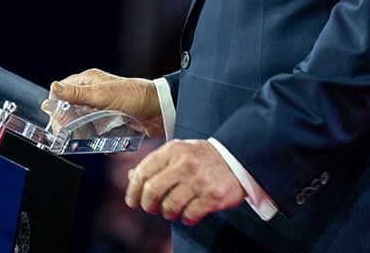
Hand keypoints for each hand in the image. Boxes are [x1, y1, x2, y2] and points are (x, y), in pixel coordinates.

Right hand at [48, 68, 164, 136]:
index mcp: (88, 81)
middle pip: (69, 109)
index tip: (58, 122)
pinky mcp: (110, 121)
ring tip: (82, 142)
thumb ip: (76, 94)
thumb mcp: (101, 95)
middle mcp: (93, 93)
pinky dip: (96, 140)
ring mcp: (101, 108)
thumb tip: (54, 88)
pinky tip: (99, 146)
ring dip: (81, 134)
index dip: (57, 107)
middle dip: (68, 124)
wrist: (159, 110)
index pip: (62, 92)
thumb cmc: (134, 96)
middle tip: (68, 135)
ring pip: (82, 123)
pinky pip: (96, 132)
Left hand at [125, 139, 246, 224]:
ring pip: (169, 207)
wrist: (237, 157)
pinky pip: (189, 216)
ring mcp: (198, 181)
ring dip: (168, 213)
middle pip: (153, 191)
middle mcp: (184, 164)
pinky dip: (186, 219)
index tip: (132, 201)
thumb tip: (132, 176)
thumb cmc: (204, 157)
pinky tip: (189, 213)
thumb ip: (155, 163)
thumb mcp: (178, 152)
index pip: (143, 172)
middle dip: (148, 205)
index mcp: (173, 151)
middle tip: (152, 208)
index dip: (133, 191)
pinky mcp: (212, 197)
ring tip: (174, 210)